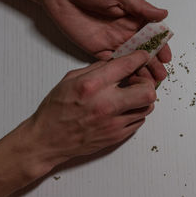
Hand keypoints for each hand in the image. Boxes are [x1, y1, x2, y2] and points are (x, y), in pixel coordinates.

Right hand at [23, 51, 155, 171]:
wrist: (48, 140)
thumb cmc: (56, 110)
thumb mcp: (70, 79)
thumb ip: (96, 68)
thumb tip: (116, 61)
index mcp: (92, 85)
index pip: (127, 66)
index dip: (140, 58)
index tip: (142, 56)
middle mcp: (105, 104)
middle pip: (147, 91)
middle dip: (147, 83)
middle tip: (137, 82)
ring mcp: (113, 123)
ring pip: (147, 107)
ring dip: (142, 99)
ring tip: (129, 96)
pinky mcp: (117, 136)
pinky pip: (139, 121)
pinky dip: (135, 112)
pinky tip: (123, 109)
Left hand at [43, 0, 170, 81]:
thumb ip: (140, 6)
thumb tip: (164, 14)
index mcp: (134, 16)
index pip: (153, 34)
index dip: (161, 46)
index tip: (167, 57)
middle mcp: (126, 30)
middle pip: (144, 50)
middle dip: (154, 63)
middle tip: (160, 76)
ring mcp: (112, 42)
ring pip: (131, 60)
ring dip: (141, 71)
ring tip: (149, 83)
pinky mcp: (98, 50)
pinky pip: (113, 64)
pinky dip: (123, 73)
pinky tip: (131, 82)